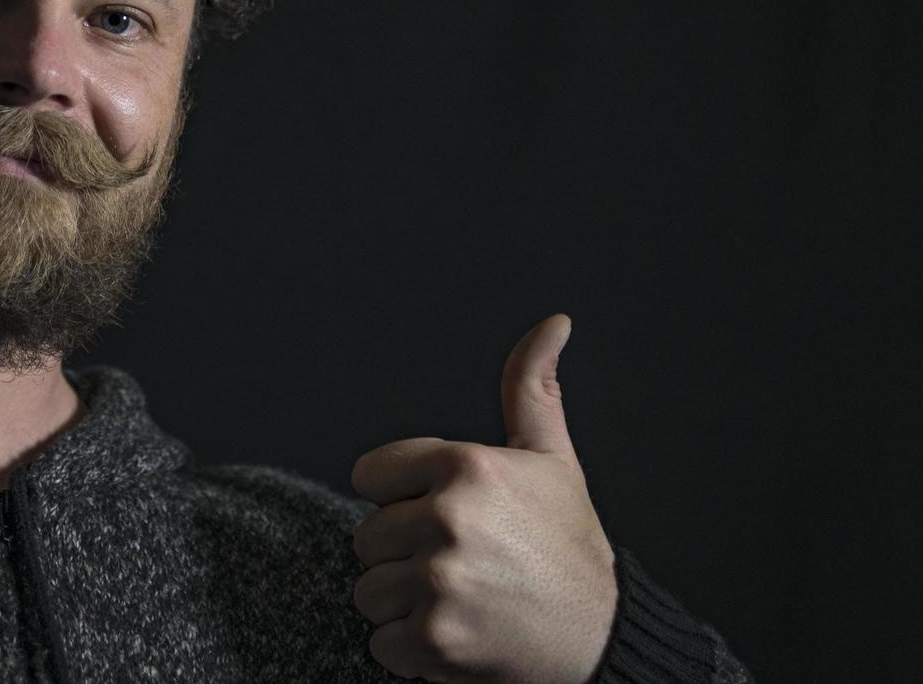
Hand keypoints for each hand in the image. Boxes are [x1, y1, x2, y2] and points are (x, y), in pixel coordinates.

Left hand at [350, 315, 617, 683]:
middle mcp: (448, 516)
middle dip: (405, 556)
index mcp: (466, 465)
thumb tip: (553, 322)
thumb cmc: (569, 547)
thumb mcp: (552, 459)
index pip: (369, 477)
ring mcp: (439, 580)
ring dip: (406, 605)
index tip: (444, 519)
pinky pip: (382, 642)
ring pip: (369, 591)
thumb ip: (531, 388)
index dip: (402, 500)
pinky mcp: (435, 638)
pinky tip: (461, 636)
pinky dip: (414, 651)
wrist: (605, 639)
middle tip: (465, 567)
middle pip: (366, 538)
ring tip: (464, 601)